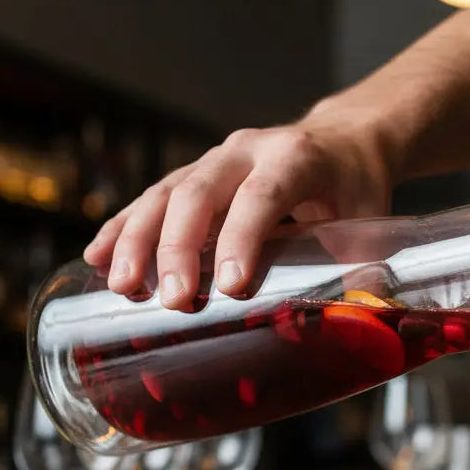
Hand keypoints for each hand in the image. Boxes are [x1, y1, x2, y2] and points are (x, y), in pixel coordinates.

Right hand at [82, 109, 393, 309]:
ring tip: (122, 286)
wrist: (343, 141)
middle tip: (173, 301)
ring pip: (165, 194)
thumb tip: (360, 328)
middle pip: (200, 194)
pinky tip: (97, 258)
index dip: (242, 238)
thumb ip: (364, 271)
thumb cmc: (357, 188)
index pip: (262, 196)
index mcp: (295, 158)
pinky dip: (124, 228)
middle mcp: (247, 151)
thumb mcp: (372, 224)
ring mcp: (215, 159)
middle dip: (180, 249)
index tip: (229, 287)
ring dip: (138, 240)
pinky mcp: (194, 175)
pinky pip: (152, 199)